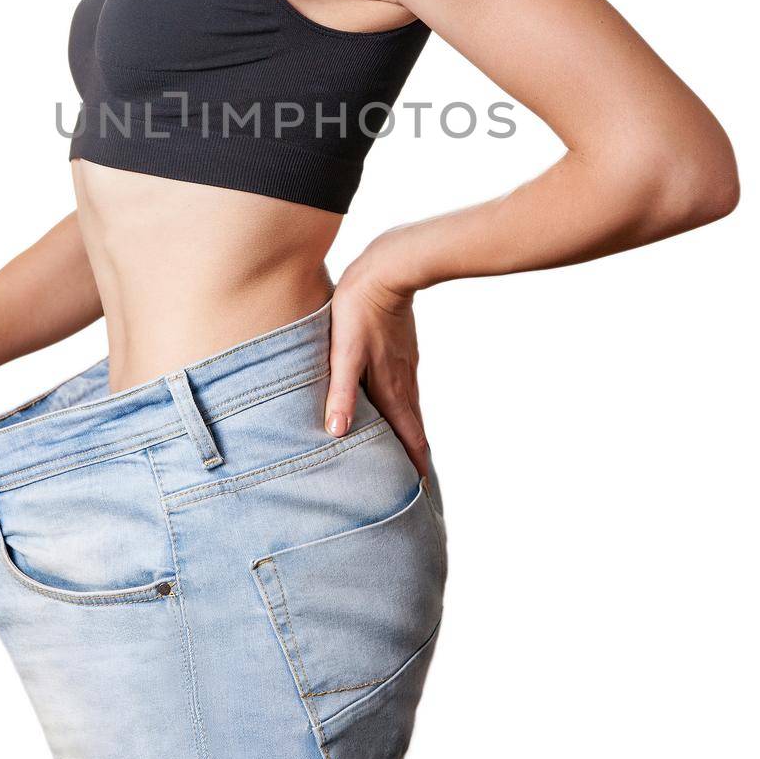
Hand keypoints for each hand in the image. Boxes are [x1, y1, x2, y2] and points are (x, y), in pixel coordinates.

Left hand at [325, 252, 429, 480]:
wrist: (389, 269)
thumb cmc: (360, 311)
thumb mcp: (344, 353)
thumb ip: (342, 394)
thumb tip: (337, 434)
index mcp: (391, 388)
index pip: (409, 437)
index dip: (415, 465)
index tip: (422, 490)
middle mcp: (404, 381)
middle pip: (414, 427)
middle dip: (415, 455)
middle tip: (418, 481)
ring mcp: (407, 365)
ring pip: (412, 407)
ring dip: (412, 432)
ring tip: (410, 449)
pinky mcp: (403, 349)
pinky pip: (408, 388)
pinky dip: (407, 407)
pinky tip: (398, 403)